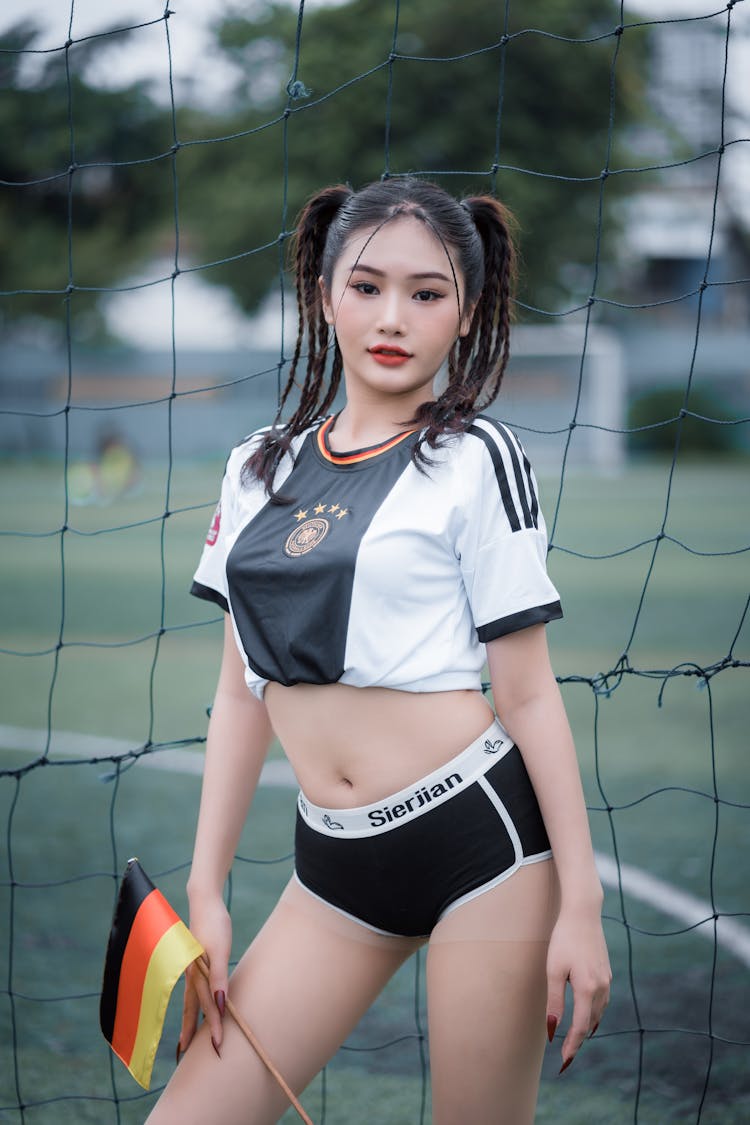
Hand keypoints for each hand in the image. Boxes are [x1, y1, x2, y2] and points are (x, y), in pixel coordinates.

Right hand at [178, 894, 232, 1058]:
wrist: (205, 900)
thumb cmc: (215, 924)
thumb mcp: (221, 950)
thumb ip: (219, 978)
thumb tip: (220, 1005)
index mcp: (197, 974)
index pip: (208, 1008)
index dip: (214, 1027)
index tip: (218, 1048)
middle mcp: (191, 974)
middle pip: (192, 1008)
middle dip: (190, 1032)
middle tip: (184, 1056)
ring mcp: (192, 967)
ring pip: (191, 999)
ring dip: (191, 1019)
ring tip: (187, 1038)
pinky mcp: (196, 960)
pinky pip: (195, 988)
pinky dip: (195, 1002)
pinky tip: (198, 1004)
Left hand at [545, 906, 610, 1071]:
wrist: (583, 914)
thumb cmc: (564, 939)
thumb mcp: (554, 970)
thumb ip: (554, 1001)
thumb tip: (553, 1028)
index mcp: (587, 988)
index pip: (581, 1027)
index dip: (572, 1045)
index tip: (564, 1061)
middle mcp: (601, 988)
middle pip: (591, 1023)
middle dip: (579, 1040)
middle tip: (567, 1056)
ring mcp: (606, 980)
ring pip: (599, 1013)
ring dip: (588, 1028)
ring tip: (576, 1040)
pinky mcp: (606, 973)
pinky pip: (602, 1001)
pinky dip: (594, 1013)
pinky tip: (588, 1015)